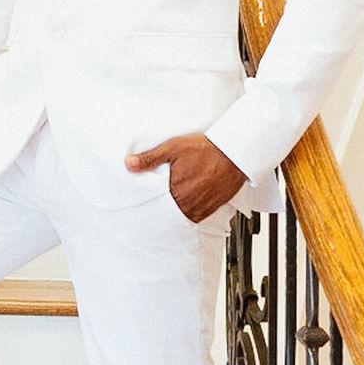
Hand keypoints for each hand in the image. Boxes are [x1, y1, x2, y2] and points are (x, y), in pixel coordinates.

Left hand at [125, 132, 245, 222]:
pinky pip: (198, 216)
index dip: (150, 207)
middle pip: (170, 214)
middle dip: (163, 210)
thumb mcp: (173, 148)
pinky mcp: (214, 206)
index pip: (157, 207)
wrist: (234, 152)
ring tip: (173, 204)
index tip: (143, 207)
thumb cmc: (206, 149)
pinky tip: (187, 204)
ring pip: (184, 217)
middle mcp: (189, 203)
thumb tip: (129, 164)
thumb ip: (150, 158)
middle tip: (157, 207)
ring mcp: (203, 207)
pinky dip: (191, 213)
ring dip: (177, 212)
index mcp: (176, 192)